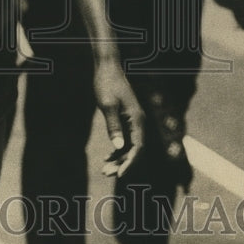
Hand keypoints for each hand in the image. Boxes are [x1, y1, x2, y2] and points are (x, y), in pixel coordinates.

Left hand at [93, 58, 144, 177]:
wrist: (107, 68)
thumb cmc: (107, 84)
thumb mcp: (107, 105)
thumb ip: (113, 126)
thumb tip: (118, 147)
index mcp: (137, 119)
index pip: (138, 148)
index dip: (130, 163)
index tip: (120, 175)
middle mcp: (139, 122)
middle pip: (135, 150)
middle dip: (122, 164)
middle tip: (106, 172)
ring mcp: (133, 121)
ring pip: (130, 146)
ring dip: (119, 159)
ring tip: (104, 169)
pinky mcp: (126, 120)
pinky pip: (126, 140)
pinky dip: (118, 150)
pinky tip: (108, 157)